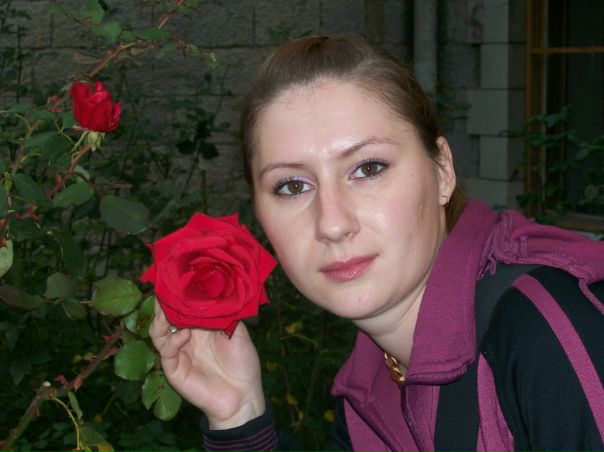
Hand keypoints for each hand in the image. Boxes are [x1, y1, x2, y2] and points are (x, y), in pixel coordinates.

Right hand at [149, 300, 264, 428]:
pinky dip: (172, 340)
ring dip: (162, 319)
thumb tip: (216, 289)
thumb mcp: (237, 332)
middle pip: (164, 315)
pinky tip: (184, 334)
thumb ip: (225, 313)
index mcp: (199, 325)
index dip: (177, 293)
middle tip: (167, 289)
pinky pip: (166, 351)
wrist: (243, 395)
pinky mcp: (174, 369)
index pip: (181, 305)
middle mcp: (185, 336)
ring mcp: (178, 352)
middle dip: (164, 302)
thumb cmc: (243, 363)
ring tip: (169, 309)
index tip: (176, 278)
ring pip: (157, 332)